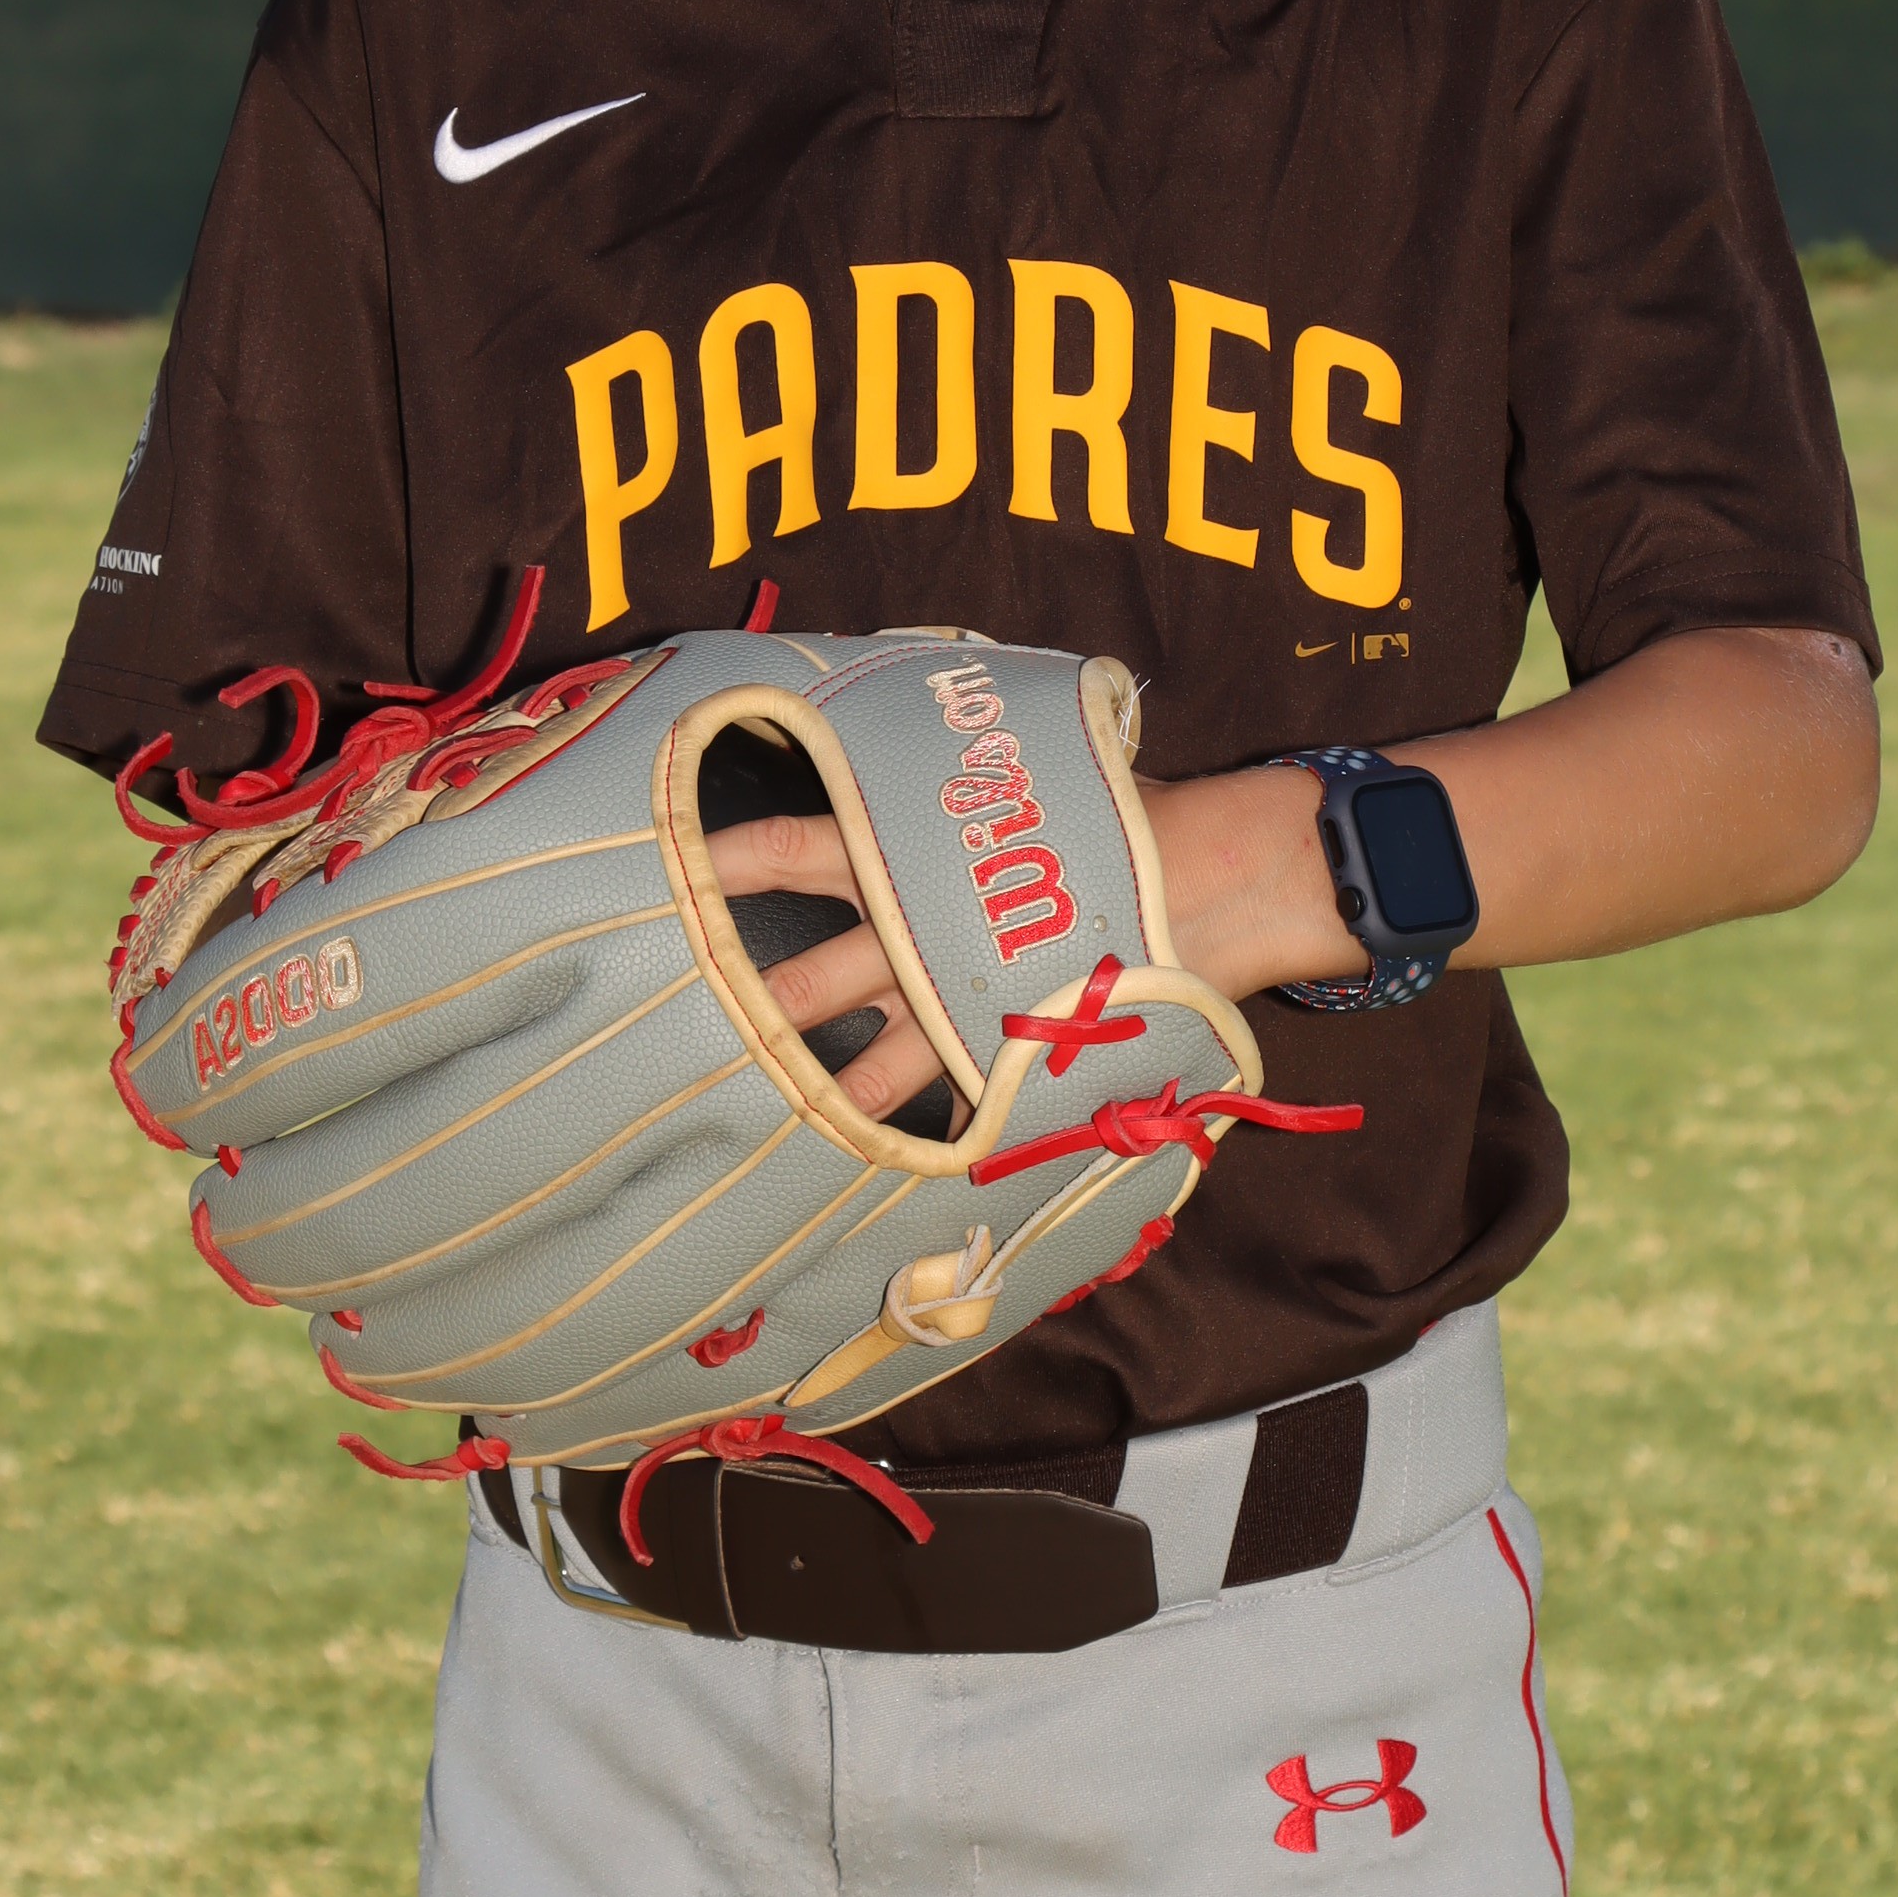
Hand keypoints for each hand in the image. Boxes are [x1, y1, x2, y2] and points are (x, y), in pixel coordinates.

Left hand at [700, 765, 1355, 1131]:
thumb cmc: (1126, 810)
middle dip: (761, 1006)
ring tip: (793, 1121)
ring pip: (876, 1065)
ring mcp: (967, 1004)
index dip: (730, 861)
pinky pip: (967, 1105)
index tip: (678, 871)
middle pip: (814, 978)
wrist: (1219, 876)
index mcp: (913, 858)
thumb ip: (971, 775)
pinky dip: (942, 1132)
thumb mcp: (1037, 769)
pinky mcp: (1019, 1053)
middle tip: (707, 1026)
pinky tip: (916, 1162)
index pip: (794, 852)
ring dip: (834, 1094)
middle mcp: (924, 938)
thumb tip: (928, 734)